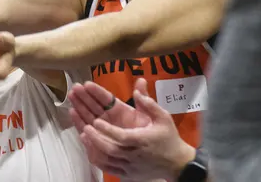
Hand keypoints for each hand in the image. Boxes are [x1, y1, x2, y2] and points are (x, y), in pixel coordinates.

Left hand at [70, 78, 196, 180]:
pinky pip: (109, 169)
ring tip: (83, 135)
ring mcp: (130, 167)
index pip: (122, 136)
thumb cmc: (169, 138)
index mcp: (142, 140)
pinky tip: (89, 149)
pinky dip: (98, 160)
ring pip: (107, 161)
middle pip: (111, 150)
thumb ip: (150, 103)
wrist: (177, 164)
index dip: (108, 130)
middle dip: (96, 138)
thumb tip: (137, 86)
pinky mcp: (128, 174)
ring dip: (94, 148)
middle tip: (86, 127)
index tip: (96, 121)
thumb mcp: (163, 117)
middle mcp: (135, 156)